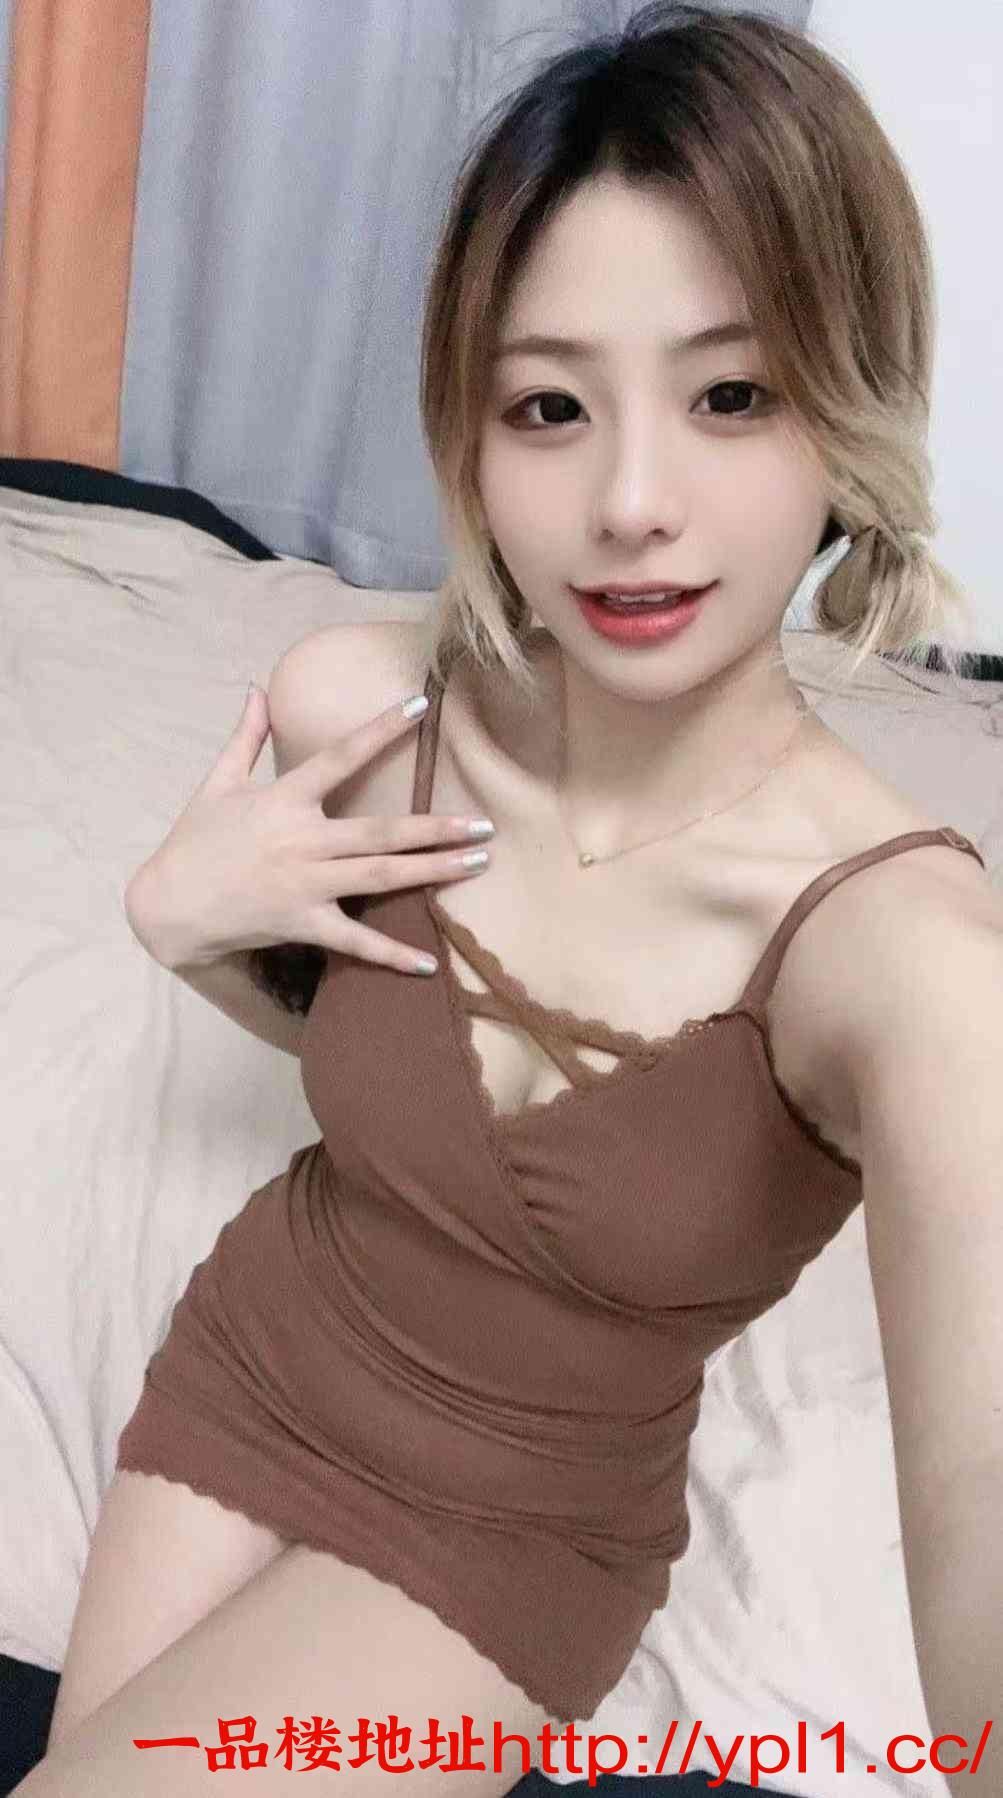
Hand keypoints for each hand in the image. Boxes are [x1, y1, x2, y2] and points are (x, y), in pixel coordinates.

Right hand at [124, 682, 493, 973]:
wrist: (167, 906)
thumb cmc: (194, 841)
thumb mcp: (217, 783)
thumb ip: (245, 737)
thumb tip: (256, 688)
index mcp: (284, 799)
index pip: (340, 757)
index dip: (380, 729)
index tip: (420, 706)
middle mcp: (302, 841)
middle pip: (381, 831)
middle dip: (435, 826)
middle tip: (484, 823)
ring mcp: (305, 885)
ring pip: (380, 877)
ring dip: (433, 870)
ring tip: (477, 863)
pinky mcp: (302, 923)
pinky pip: (354, 941)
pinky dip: (391, 954)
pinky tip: (428, 963)